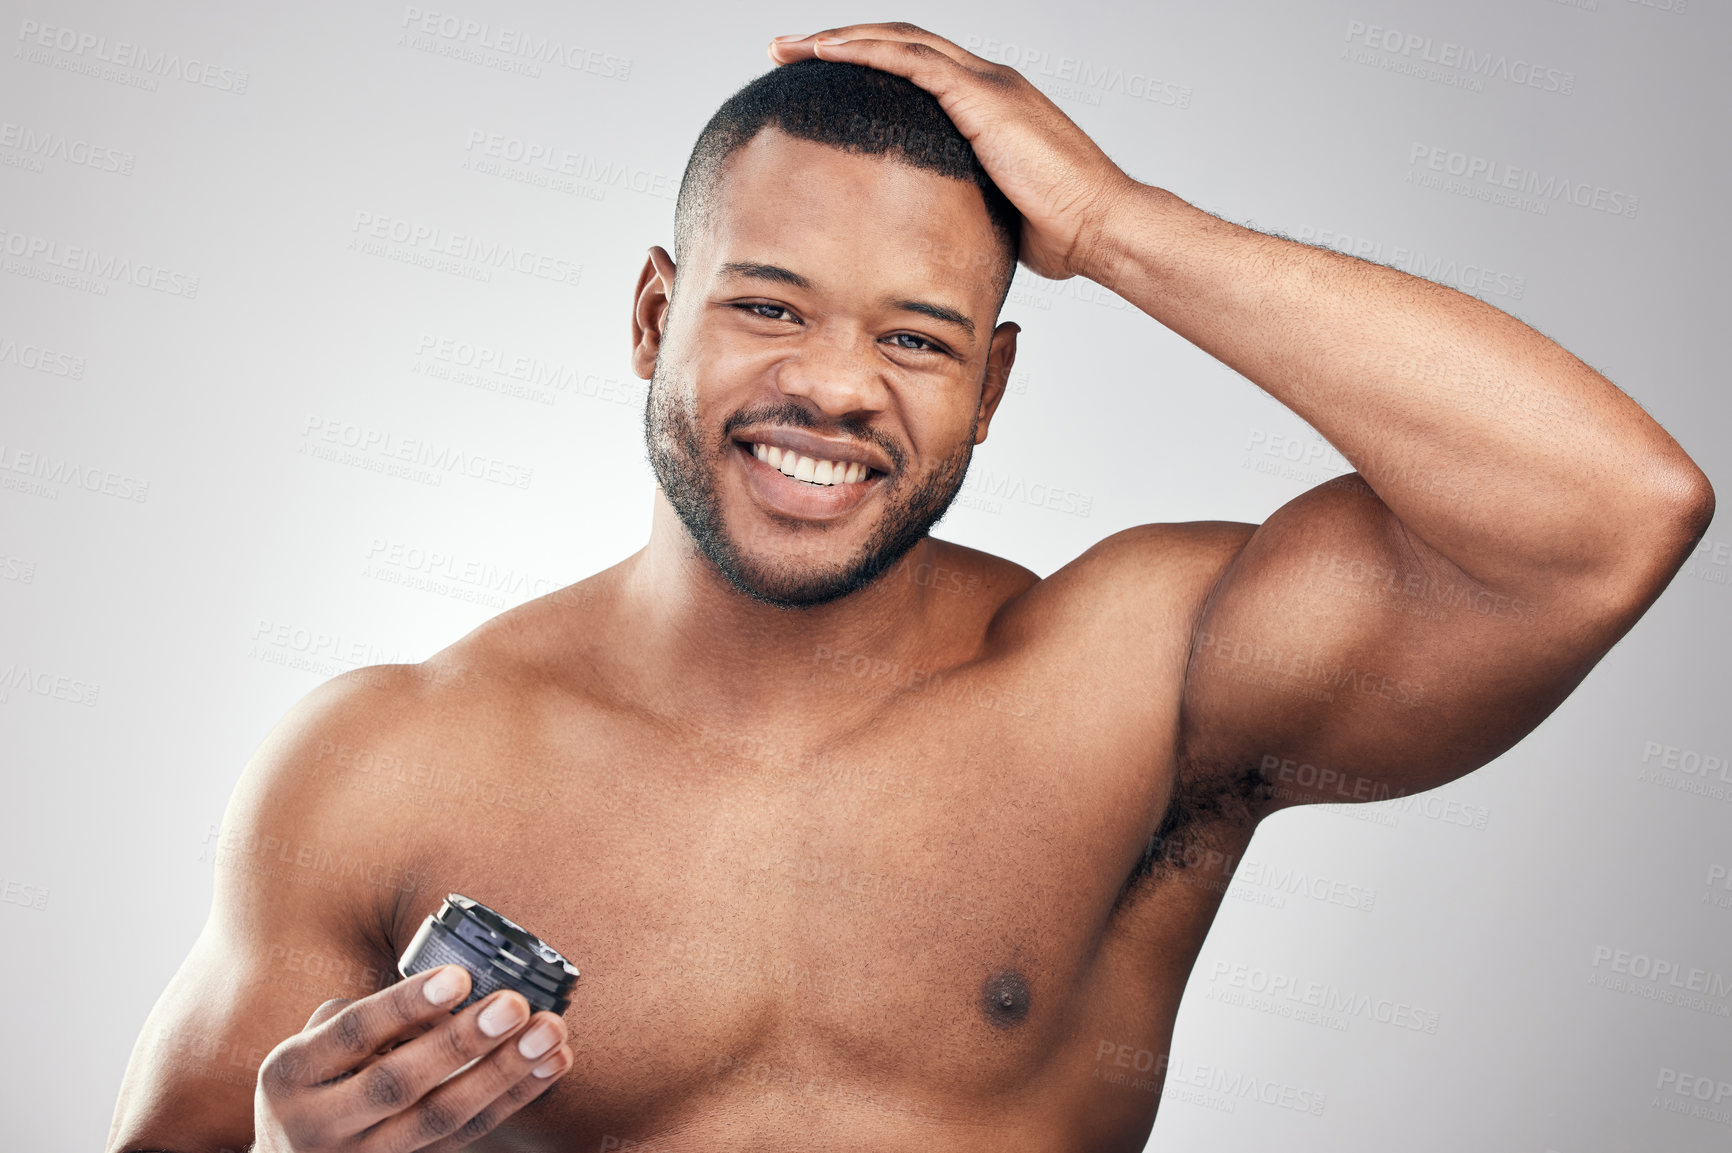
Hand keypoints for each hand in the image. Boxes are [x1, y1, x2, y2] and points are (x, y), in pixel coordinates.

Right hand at [252, 965, 572, 1151]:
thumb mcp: (319, 1042)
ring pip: (439, 1120)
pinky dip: (512, 1099)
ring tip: (550, 1034)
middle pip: (398, 1084)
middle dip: (462, 1044)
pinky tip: (551, 1065)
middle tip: (515, 1005)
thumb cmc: (317, 1078)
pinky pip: (465, 1138)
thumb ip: (374, 1018)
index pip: (353, 1034)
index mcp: (291, 1073)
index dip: (406, 1005)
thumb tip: (456, 993)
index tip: (459, 976)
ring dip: (503, 1075)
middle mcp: (318, 1123)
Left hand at [768, 22, 1139, 280]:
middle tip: (787, 52)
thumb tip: (932, 235)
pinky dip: (864, 50)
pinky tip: (824, 53)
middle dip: (838, 43)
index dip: (867, 67)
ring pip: (898, 41)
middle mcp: (988, 83)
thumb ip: (963, 207)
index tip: (820, 80)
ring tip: (788, 48)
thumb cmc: (1061, 234)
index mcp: (990, 107)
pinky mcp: (982, 97)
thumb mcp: (995, 214)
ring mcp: (987, 84)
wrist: (1100, 228)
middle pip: (900, 44)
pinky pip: (911, 60)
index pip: (917, 71)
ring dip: (837, 39)